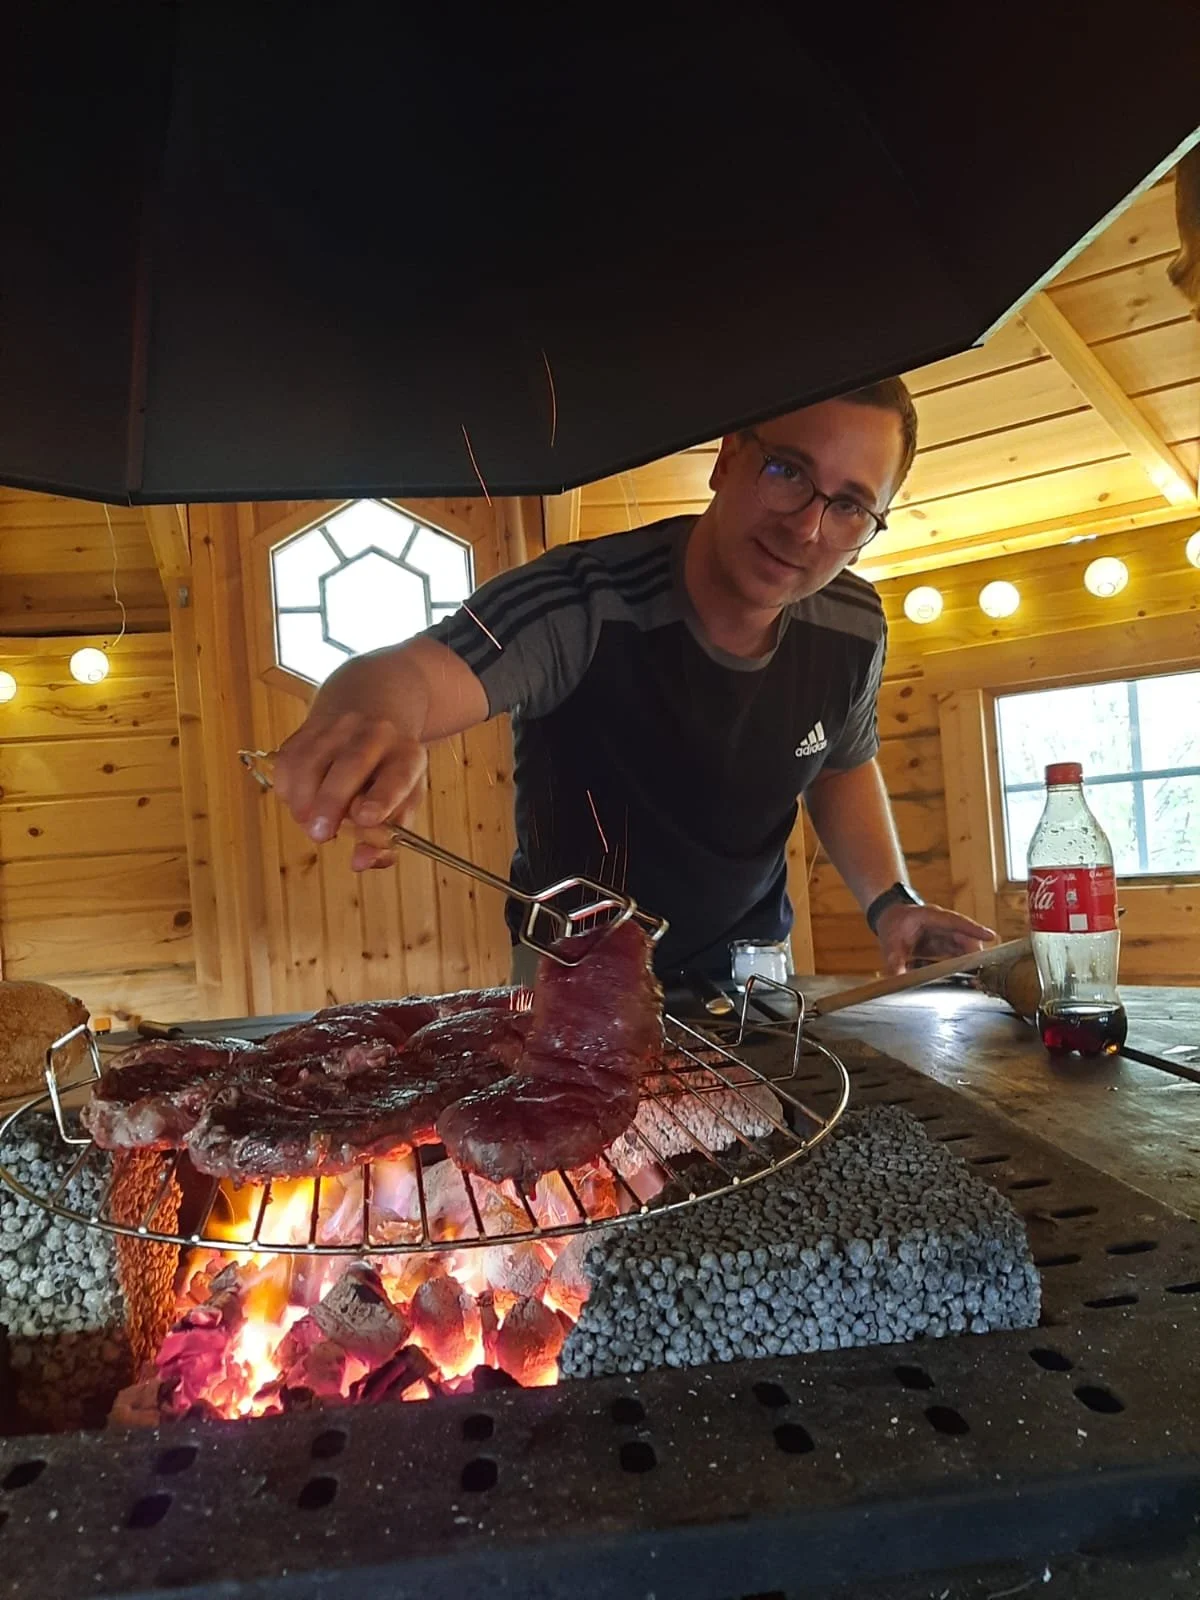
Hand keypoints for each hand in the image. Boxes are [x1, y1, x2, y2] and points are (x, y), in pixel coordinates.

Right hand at [272, 710, 427, 869]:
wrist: (371, 707)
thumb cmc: (389, 767)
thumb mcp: (405, 797)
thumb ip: (388, 836)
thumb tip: (361, 863)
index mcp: (407, 756)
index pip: (398, 777)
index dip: (382, 799)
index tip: (365, 818)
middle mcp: (376, 735)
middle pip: (351, 765)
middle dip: (331, 802)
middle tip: (320, 835)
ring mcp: (340, 727)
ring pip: (311, 762)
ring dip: (303, 800)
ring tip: (309, 823)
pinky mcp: (308, 727)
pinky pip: (288, 760)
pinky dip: (288, 789)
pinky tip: (301, 802)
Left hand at [874, 901, 995, 976]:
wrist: (891, 920)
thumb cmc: (893, 924)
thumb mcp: (890, 941)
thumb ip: (894, 959)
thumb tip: (897, 976)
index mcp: (931, 916)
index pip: (956, 921)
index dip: (973, 929)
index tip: (991, 936)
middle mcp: (943, 925)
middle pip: (965, 937)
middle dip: (975, 953)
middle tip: (982, 971)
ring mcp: (946, 935)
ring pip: (965, 948)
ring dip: (971, 963)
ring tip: (976, 980)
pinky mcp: (946, 945)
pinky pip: (958, 956)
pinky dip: (962, 967)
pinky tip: (966, 981)